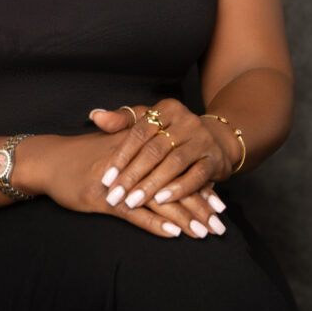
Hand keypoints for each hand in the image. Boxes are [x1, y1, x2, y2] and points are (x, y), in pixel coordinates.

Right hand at [37, 126, 226, 239]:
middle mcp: (133, 162)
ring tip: (206, 232)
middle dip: (198, 205)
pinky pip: (134, 213)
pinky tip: (174, 234)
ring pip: (158, 199)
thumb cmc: (79, 156)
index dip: (197, 185)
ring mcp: (118, 181)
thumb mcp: (112, 147)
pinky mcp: (102, 199)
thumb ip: (139, 154)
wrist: (47, 160)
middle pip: (172, 184)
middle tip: (221, 224)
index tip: (218, 202)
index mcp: (137, 148)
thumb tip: (165, 169)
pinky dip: (155, 223)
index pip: (175, 167)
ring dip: (184, 217)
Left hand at [90, 100, 237, 212]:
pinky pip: (196, 176)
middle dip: (133, 175)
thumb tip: (94, 115)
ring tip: (133, 201)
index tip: (106, 178)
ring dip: (152, 184)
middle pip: (155, 150)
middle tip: (115, 195)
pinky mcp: (215, 159)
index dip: (121, 155)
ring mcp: (203, 140)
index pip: (139, 132)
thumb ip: (122, 120)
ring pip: (174, 163)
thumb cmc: (172, 132)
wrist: (216, 139)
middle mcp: (187, 121)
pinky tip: (161, 201)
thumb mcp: (148, 121)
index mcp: (167, 109)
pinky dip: (178, 189)